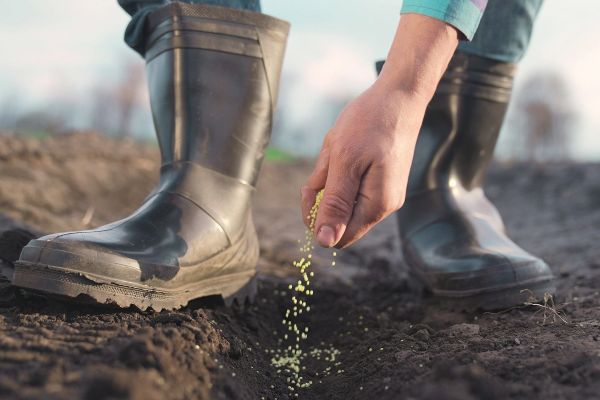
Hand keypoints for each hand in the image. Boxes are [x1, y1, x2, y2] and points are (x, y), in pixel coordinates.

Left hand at [301, 83, 427, 247]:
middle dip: (323, 197)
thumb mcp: (344, 161)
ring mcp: (385, 195)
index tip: (312, 187)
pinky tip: (346, 152)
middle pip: (339, 222)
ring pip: (343, 203)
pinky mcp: (383, 183)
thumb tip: (325, 242)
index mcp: (376, 206)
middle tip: (325, 165)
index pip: (337, 237)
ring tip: (338, 152)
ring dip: (331, 182)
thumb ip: (334, 204)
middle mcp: (384, 206)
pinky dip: (341, 173)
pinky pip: (352, 189)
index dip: (316, 218)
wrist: (400, 95)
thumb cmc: (371, 122)